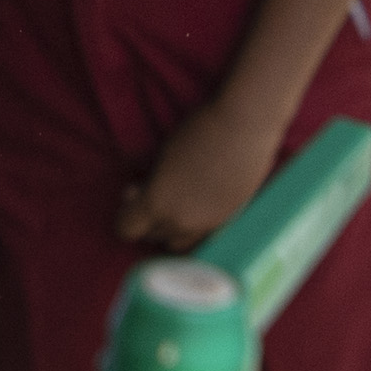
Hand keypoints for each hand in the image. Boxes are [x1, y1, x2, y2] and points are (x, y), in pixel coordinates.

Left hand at [118, 93, 280, 252]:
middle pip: (151, 237)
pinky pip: (201, 234)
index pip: (126, 229)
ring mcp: (206, 225)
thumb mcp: (163, 153)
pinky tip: (199, 197)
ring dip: (170, 227)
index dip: (126, 211)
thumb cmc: (199, 131)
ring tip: (177, 200)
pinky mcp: (227, 220)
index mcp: (157, 204)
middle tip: (155, 189)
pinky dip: (194, 223)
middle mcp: (180, 222)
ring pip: (177, 243)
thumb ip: (149, 179)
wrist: (245, 127)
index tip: (134, 190)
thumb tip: (139, 189)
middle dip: (147, 218)